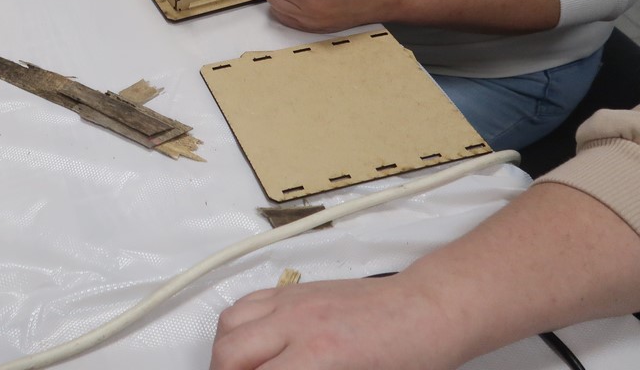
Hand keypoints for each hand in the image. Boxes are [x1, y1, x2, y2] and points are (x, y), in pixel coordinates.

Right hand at [210, 276, 462, 369]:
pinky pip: (248, 301)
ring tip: (236, 368)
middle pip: (229, 351)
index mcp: (317, 356)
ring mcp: (294, 301)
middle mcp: (297, 323)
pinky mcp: (296, 289)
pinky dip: (238, 323)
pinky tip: (249, 341)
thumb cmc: (409, 356)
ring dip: (226, 349)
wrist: (426, 312)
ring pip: (230, 322)